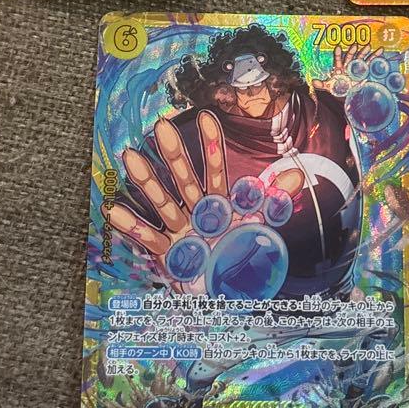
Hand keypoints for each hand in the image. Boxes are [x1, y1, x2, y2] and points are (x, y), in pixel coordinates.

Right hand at [109, 111, 304, 269]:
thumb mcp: (259, 227)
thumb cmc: (239, 254)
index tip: (206, 116)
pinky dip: (131, 225)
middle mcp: (196, 211)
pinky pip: (149, 238)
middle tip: (162, 126)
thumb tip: (296, 174)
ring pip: (163, 201)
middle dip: (174, 154)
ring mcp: (180, 230)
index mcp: (219, 203)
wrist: (227, 292)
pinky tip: (112, 209)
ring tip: (130, 157)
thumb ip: (273, 201)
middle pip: (185, 179)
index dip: (212, 144)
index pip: (216, 169)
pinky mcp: (168, 254)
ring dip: (147, 181)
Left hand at [316, 45, 377, 94]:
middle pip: (350, 56)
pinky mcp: (365, 69)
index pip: (337, 59)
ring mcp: (357, 66)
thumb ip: (322, 84)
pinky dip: (375, 56)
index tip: (337, 48)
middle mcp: (348, 65)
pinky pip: (370, 61)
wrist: (348, 94)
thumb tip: (313, 82)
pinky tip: (380, 50)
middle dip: (352, 51)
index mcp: (339, 68)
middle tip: (354, 45)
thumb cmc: (339, 89)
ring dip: (364, 51)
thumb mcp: (330, 87)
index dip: (337, 54)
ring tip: (368, 46)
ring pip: (360, 57)